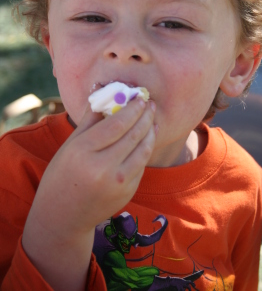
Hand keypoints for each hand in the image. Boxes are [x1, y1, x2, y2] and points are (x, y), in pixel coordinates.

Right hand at [22, 98, 155, 290]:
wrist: (62, 216)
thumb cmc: (62, 174)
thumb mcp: (70, 145)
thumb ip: (90, 118)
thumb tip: (105, 91)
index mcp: (84, 152)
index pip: (116, 124)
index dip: (132, 109)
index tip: (139, 98)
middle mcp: (103, 168)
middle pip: (133, 135)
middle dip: (145, 116)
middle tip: (151, 104)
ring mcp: (118, 183)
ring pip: (143, 150)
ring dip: (151, 132)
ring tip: (152, 119)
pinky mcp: (128, 193)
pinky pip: (141, 165)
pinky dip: (145, 149)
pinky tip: (146, 139)